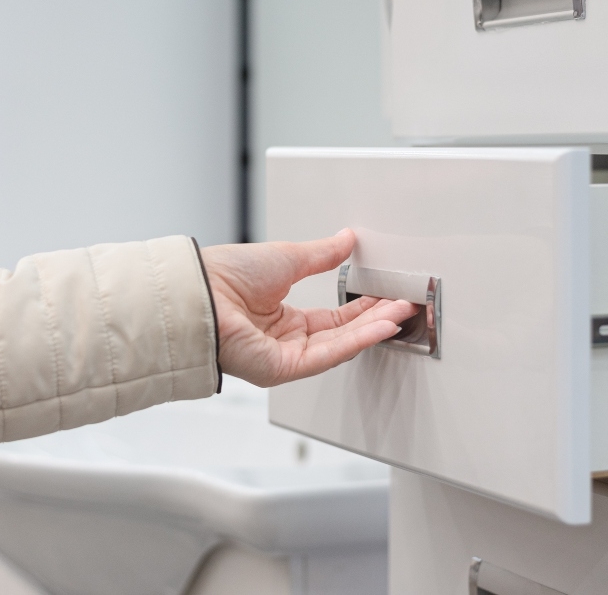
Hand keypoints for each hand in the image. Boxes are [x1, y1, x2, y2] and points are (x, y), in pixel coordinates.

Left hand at [201, 229, 419, 386]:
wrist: (203, 291)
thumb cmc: (226, 275)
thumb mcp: (286, 257)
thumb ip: (322, 255)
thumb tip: (346, 239)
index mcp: (279, 316)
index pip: (331, 317)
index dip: (361, 306)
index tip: (387, 294)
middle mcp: (282, 339)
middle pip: (340, 333)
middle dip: (374, 318)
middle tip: (404, 304)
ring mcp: (283, 356)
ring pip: (339, 345)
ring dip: (372, 328)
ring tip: (400, 312)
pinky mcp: (283, 368)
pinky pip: (328, 355)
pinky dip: (357, 341)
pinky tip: (380, 326)